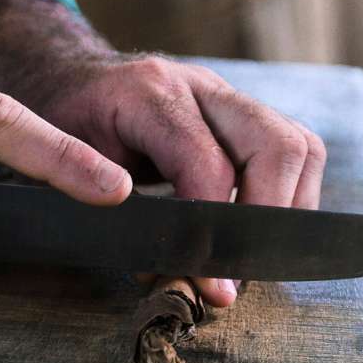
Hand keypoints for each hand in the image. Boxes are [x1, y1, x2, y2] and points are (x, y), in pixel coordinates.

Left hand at [0, 0, 326, 306]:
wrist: (71, 81)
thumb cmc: (64, 126)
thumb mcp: (66, 167)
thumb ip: (119, 218)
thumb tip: (177, 278)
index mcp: (147, 94)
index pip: (208, 164)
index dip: (214, 228)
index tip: (213, 281)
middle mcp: (199, 87)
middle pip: (277, 144)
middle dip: (269, 217)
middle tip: (242, 268)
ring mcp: (225, 97)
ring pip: (298, 145)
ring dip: (287, 208)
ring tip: (250, 253)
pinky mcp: (240, 114)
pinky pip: (293, 150)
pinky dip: (286, 196)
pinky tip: (253, 227)